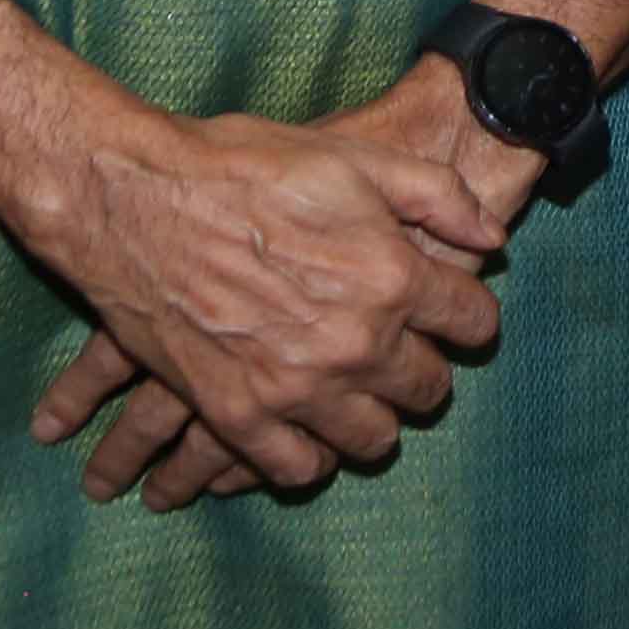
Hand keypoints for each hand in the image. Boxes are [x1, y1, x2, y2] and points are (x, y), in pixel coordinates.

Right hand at [46, 68, 539, 506]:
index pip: (474, 323)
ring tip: (359, 394)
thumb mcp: (355, 159)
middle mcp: (356, 344)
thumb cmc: (245, 167)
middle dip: (424, 368)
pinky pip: (296, 469)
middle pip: (429, 389)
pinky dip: (308, 457)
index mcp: (393, 278)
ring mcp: (296, 388)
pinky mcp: (237, 415)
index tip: (452, 313)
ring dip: (374, 419)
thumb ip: (438, 197)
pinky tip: (306, 432)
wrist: (135, 198)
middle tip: (403, 351)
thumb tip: (492, 238)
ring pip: (371, 440)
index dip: (468, 315)